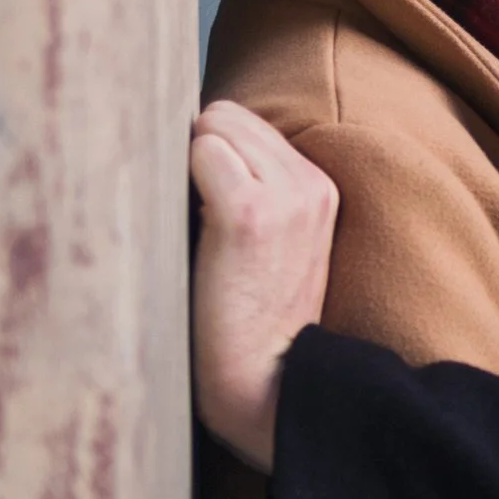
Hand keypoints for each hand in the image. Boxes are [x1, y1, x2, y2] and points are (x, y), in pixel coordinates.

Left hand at [189, 100, 338, 475]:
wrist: (266, 383)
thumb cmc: (247, 321)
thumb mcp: (272, 245)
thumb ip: (252, 190)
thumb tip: (188, 141)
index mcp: (320, 188)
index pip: (247, 124)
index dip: (212, 155)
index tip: (202, 204)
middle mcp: (310, 184)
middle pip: (228, 115)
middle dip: (199, 152)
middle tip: (190, 215)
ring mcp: (284, 196)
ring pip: (213, 127)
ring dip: (188, 167)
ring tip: (189, 224)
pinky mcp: (249, 214)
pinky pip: (200, 153)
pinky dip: (178, 181)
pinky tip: (183, 229)